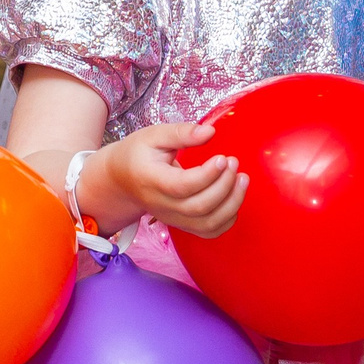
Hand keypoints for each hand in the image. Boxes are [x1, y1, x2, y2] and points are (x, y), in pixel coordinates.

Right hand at [96, 122, 245, 238]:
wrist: (121, 179)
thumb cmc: (138, 154)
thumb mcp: (152, 136)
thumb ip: (180, 133)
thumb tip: (210, 131)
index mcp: (151, 180)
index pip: (182, 185)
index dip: (208, 174)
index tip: (223, 158)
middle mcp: (161, 205)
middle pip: (199, 207)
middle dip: (224, 186)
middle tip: (234, 163)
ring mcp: (171, 218)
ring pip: (208, 223)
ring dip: (232, 203)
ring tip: (242, 178)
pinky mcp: (181, 224)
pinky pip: (210, 231)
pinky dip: (228, 219)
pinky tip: (234, 198)